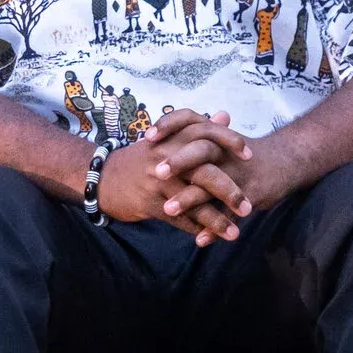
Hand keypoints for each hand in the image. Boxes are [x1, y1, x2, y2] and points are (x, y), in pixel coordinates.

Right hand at [95, 109, 248, 244]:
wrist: (103, 178)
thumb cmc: (142, 160)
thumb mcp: (166, 140)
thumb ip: (198, 129)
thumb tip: (226, 115)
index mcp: (172, 138)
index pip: (206, 132)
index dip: (230, 142)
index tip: (250, 156)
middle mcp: (165, 156)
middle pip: (205, 172)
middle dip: (230, 191)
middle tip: (249, 207)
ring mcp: (157, 181)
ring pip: (194, 202)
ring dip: (216, 220)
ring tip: (234, 233)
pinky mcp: (148, 202)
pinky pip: (178, 218)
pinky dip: (195, 229)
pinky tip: (209, 238)